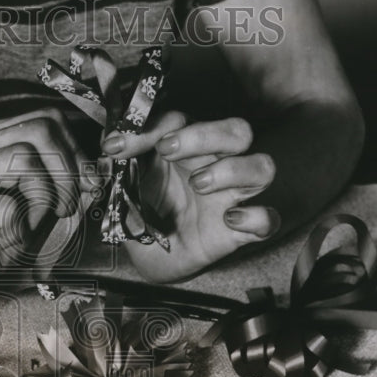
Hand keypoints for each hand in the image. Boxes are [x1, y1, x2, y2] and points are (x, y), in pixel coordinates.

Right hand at [0, 110, 95, 309]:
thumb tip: (96, 175)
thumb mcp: (37, 212)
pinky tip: (12, 242)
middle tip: (66, 208)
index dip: (75, 150)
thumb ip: (64, 188)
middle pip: (38, 131)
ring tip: (36, 224)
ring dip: (44, 197)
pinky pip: (6, 207)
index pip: (45, 119)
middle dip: (67, 171)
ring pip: (23, 159)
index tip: (87, 185)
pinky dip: (21, 229)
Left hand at [102, 111, 279, 281]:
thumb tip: (108, 146)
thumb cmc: (147, 212)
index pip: (180, 121)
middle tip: (168, 150)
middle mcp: (216, 164)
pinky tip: (230, 219)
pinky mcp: (243, 230)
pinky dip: (256, 216)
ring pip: (262, 166)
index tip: (115, 147)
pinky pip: (268, 219)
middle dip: (204, 134)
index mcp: (187, 148)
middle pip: (236, 131)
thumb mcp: (125, 185)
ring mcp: (233, 196)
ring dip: (233, 169)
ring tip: (198, 184)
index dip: (149, 128)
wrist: (154, 256)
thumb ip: (118, 164)